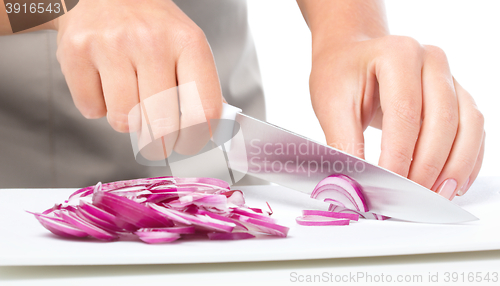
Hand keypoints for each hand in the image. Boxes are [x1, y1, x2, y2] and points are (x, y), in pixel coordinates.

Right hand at [54, 0, 222, 156]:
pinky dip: (98, 108)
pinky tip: (104, 84)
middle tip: (157, 141)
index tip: (187, 145)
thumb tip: (212, 132)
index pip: (203, 109)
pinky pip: (91, 110)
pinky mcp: (76, 52)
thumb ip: (201, 87)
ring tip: (128, 96)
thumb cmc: (152, 28)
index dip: (196, 139)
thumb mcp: (187, 47)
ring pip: (124, 121)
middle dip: (160, 143)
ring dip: (127, 121)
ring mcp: (111, 44)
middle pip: (163, 124)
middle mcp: (151, 41)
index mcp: (188, 42)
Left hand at [310, 35, 484, 199]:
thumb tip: (355, 185)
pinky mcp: (457, 96)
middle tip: (410, 198)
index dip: (399, 155)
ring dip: (455, 166)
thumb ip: (344, 144)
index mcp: (398, 54)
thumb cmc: (340, 74)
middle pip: (442, 121)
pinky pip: (474, 130)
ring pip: (468, 126)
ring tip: (436, 196)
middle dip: (428, 166)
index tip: (389, 186)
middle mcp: (431, 60)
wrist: (352, 55)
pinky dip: (468, 159)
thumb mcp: (331, 105)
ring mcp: (450, 77)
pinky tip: (452, 183)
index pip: (406, 114)